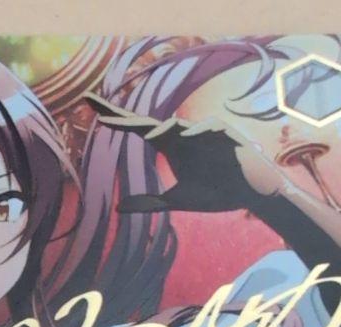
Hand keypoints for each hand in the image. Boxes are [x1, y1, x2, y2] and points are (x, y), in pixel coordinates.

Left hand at [85, 93, 287, 213]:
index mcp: (169, 145)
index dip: (115, 119)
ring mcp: (203, 132)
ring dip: (164, 129)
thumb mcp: (176, 201)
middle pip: (148, 120)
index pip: (137, 128)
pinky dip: (200, 132)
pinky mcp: (226, 134)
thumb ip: (148, 203)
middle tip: (97, 103)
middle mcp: (181, 134)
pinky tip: (189, 136)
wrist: (248, 194)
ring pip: (179, 125)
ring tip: (149, 135)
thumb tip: (117, 208)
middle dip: (123, 113)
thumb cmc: (214, 193)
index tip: (92, 112)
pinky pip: (211, 129)